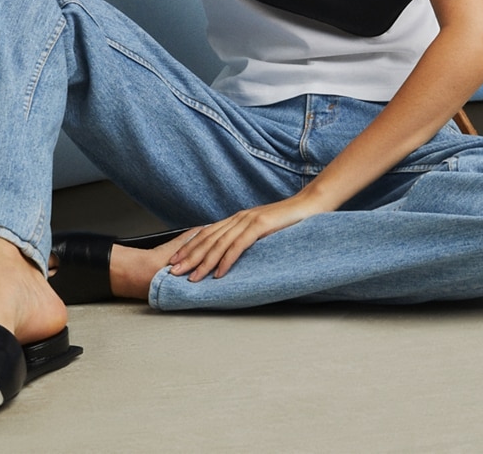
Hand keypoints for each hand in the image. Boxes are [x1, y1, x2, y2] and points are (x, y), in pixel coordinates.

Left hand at [168, 196, 316, 281]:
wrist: (310, 205)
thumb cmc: (288, 221)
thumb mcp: (262, 230)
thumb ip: (246, 238)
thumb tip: (231, 255)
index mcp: (236, 219)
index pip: (206, 234)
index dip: (188, 248)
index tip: (174, 261)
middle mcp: (238, 218)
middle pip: (207, 239)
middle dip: (188, 257)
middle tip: (172, 272)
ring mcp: (249, 220)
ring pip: (219, 244)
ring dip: (203, 262)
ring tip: (192, 277)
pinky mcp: (261, 225)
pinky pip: (239, 245)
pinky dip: (227, 260)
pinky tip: (219, 273)